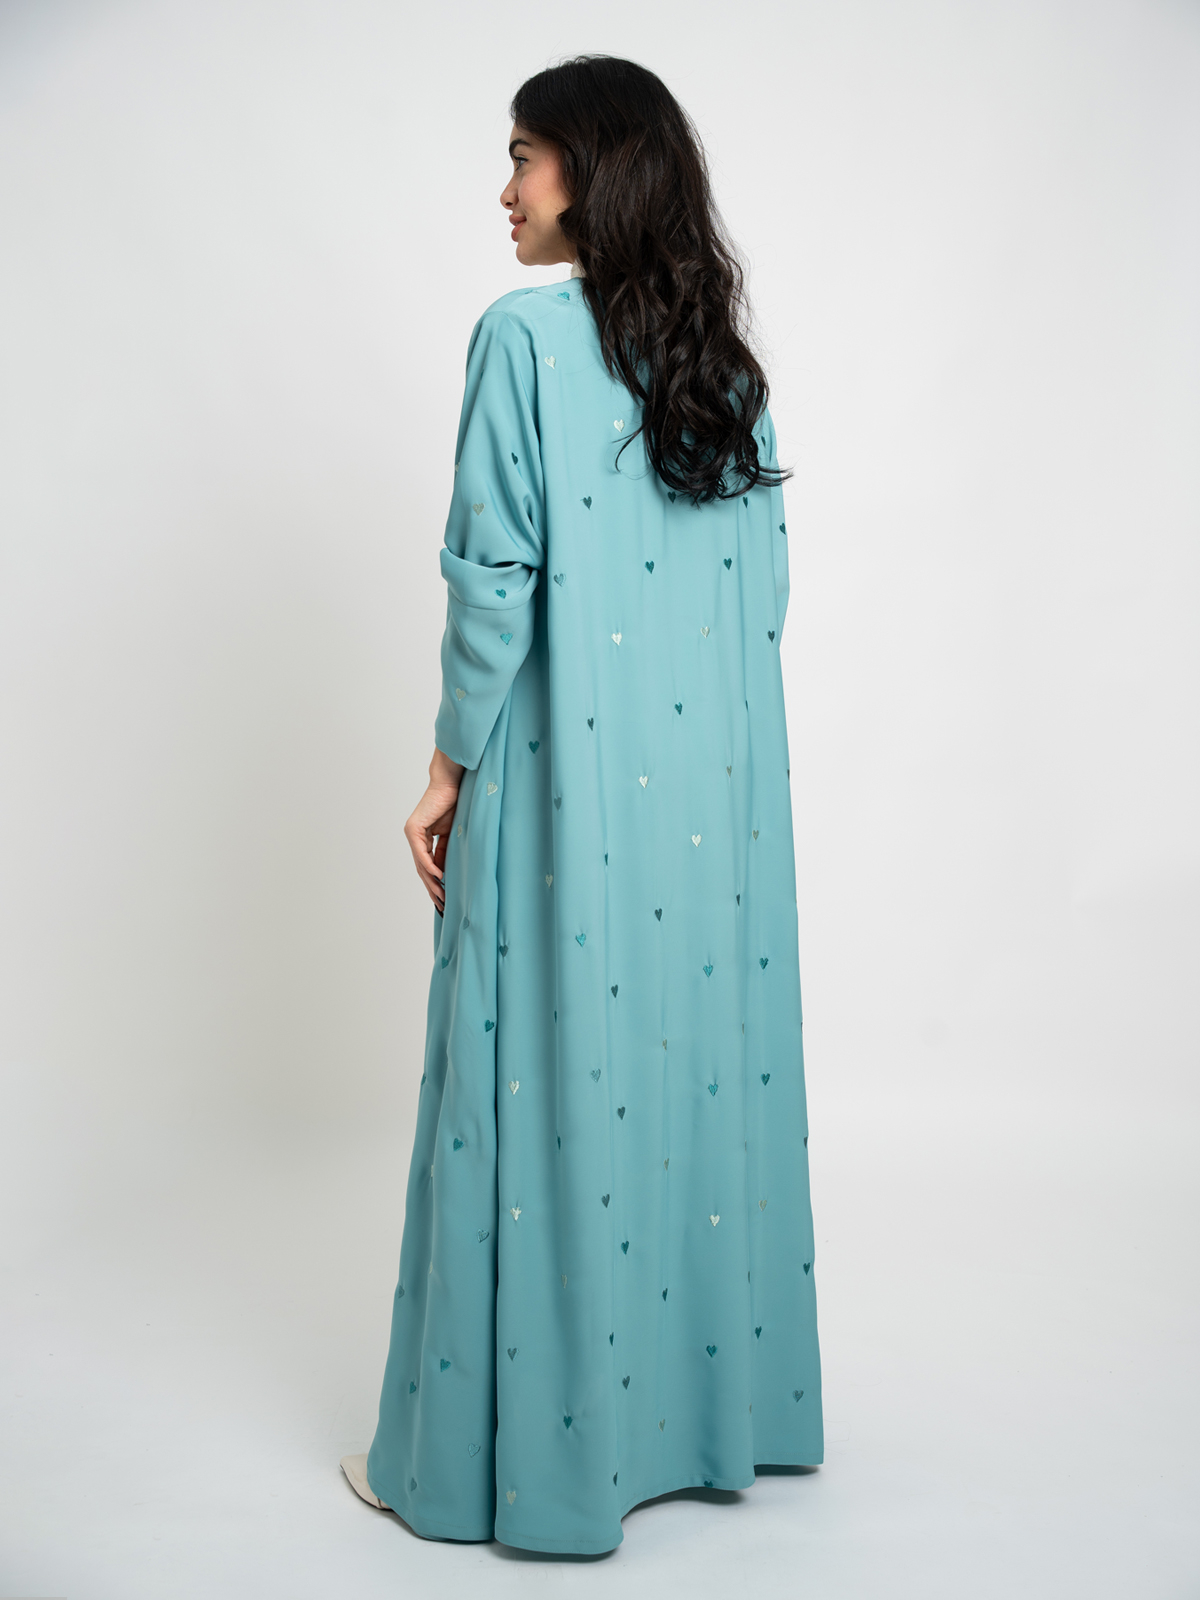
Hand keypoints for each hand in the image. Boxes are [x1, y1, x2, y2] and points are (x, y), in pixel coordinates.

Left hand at [405, 748, 465, 912]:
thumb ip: (447, 851)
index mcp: (423, 837)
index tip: (444, 899)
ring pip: (421, 865)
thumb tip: (448, 873)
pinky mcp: (414, 829)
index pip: (428, 866)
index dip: (436, 884)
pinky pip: (423, 853)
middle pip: (422, 870)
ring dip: (432, 883)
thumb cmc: (456, 803)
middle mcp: (415, 836)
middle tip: (442, 906)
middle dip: (433, 889)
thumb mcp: (453, 834)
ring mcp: (412, 833)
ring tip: (442, 898)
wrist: (451, 784)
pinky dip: (431, 867)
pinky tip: (440, 879)